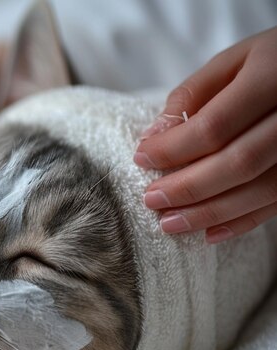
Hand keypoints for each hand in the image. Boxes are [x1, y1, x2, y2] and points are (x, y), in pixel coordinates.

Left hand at [134, 26, 276, 243]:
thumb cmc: (270, 62)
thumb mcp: (231, 61)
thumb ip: (192, 95)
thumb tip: (154, 136)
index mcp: (272, 77)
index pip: (215, 125)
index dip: (174, 147)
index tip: (142, 157)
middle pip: (239, 162)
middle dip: (188, 187)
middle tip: (151, 200)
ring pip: (261, 189)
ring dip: (210, 212)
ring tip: (170, 223)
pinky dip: (242, 221)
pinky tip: (209, 233)